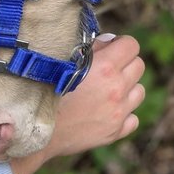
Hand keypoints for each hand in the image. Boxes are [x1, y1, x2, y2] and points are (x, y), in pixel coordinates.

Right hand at [10, 35, 143, 173]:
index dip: (120, 44)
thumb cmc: (43, 89)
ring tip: (105, 91)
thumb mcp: (63, 59)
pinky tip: (104, 111)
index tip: (109, 49)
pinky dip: (123, 113)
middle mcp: (117, 89)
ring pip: (139, 92)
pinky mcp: (115, 132)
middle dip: (125, 64)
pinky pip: (132, 118)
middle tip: (105, 69)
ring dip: (126, 88)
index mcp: (105, 68)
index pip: (132, 45)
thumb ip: (90, 48)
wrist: (34, 129)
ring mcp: (118, 113)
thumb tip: (110, 41)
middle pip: (139, 66)